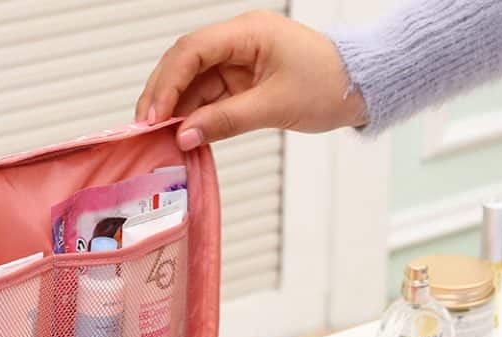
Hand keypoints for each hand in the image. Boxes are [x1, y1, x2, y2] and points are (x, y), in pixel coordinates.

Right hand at [135, 10, 366, 150]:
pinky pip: (207, 98)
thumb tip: (185, 137)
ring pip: (192, 83)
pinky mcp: (240, 83)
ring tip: (160, 139)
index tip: (153, 116)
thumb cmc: (327, 86)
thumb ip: (226, 121)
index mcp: (247, 32)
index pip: (192, 50)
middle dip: (162, 95)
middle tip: (145, 129)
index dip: (167, 83)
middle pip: (184, 64)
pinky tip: (183, 136)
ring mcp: (237, 63)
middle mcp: (237, 43)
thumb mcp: (274, 106)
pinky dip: (194, 117)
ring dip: (175, 110)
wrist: (357, 89)